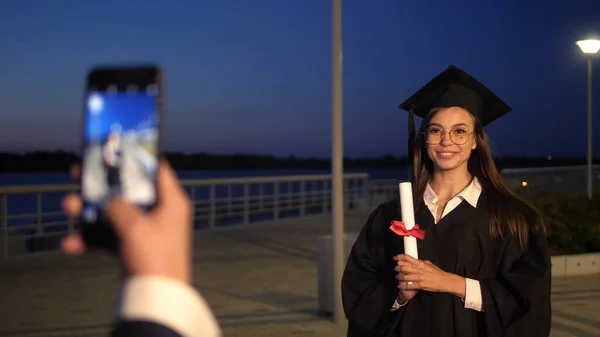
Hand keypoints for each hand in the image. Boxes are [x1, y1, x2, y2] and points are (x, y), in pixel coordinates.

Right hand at [61, 160, 192, 283]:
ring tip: (69, 206)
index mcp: (171, 200)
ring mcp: (147, 230)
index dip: (137, 157)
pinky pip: (111, 237)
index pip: (157, 168)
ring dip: (91, 211)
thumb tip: (108, 199)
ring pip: (115, 212)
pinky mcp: (135, 247)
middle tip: (78, 173)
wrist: (156, 298)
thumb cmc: (155, 257)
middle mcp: (161, 212)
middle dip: (102, 184)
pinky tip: (70, 243)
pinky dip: (92, 239)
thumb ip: (118, 206)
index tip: (116, 147)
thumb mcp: (135, 225)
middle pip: (129, 190)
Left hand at [394, 254, 462, 294]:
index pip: (407, 258)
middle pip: (403, 267)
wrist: (444, 281)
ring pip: (404, 277)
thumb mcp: (429, 264)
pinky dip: (403, 286)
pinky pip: (409, 286)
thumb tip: (414, 260)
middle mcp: (418, 270)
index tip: (395, 258)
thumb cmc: (437, 272)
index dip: (399, 257)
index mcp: (420, 263)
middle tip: (396, 268)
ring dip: (399, 277)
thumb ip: (420, 262)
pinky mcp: (420, 285)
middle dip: (397, 268)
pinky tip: (400, 285)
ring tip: (397, 277)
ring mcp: (419, 278)